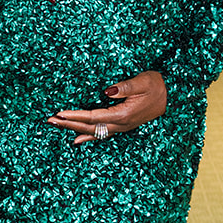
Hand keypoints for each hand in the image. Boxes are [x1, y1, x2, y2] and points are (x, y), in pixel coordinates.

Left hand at [48, 71, 167, 144]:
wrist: (173, 96)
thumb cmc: (157, 86)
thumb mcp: (143, 82)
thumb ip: (125, 87)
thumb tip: (107, 91)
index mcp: (123, 115)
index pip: (93, 116)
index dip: (75, 115)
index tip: (59, 113)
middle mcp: (120, 125)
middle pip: (89, 127)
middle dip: (68, 124)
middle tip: (50, 120)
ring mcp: (121, 127)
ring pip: (93, 132)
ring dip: (74, 130)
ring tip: (56, 126)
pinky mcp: (122, 125)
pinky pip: (101, 134)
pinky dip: (87, 137)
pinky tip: (76, 140)